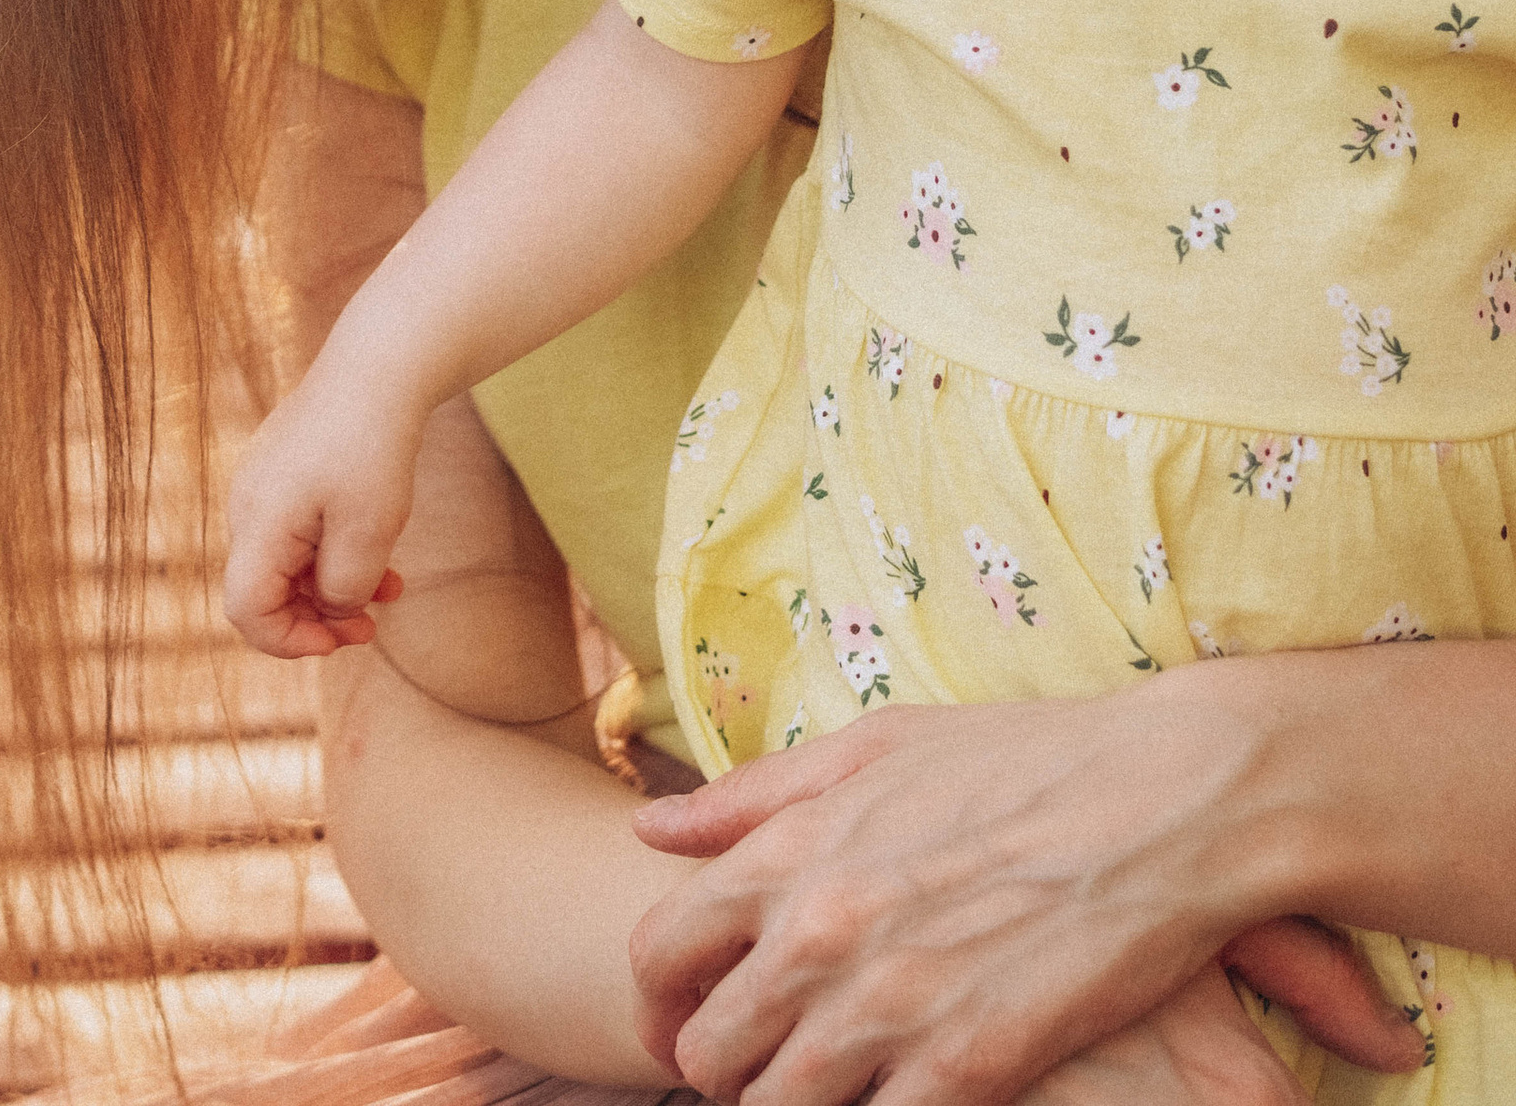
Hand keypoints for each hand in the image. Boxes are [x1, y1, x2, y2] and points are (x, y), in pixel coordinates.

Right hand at [221, 364, 420, 655]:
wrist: (376, 367)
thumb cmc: (371, 447)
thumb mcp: (368, 533)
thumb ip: (343, 588)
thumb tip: (331, 606)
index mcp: (257, 523)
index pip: (246, 610)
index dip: (288, 642)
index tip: (339, 641)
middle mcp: (246, 505)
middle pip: (265, 587)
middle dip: (319, 615)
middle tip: (373, 623)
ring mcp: (261, 484)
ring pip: (287, 559)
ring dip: (333, 584)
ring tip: (392, 588)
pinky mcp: (282, 468)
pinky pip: (297, 527)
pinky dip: (332, 549)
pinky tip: (377, 547)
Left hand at [628, 697, 1425, 1104]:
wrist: (1167, 795)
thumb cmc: (1021, 759)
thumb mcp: (873, 747)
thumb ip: (754, 796)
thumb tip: (651, 828)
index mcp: (790, 850)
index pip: (661, 950)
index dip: (658, 1001)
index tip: (683, 1021)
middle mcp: (821, 932)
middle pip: (710, 1050)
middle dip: (718, 1070)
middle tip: (758, 1072)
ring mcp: (894, 1006)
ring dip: (788, 1105)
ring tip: (820, 1091)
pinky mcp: (972, 1064)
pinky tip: (894, 1100)